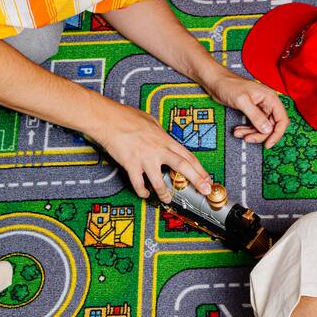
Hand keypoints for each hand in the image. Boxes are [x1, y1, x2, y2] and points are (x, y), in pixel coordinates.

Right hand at [96, 103, 212, 202]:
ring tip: (168, 200)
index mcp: (165, 139)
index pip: (188, 156)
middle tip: (205, 191)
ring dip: (165, 193)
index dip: (200, 169)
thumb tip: (164, 137)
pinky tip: (144, 194)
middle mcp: (158, 150)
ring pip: (160, 181)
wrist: (108, 119)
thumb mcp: (151, 121)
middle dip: (197, 180)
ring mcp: (145, 158)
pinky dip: (142, 191)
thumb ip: (160, 132)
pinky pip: (138, 183)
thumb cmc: (127, 117)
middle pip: (183, 167)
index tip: (207, 178)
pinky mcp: (131, 165)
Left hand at [204, 72, 289, 147]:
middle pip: (272, 126)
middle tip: (247, 139)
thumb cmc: (228, 86)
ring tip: (239, 134)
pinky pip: (255, 125)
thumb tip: (267, 130)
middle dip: (260, 135)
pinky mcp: (252, 111)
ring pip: (262, 127)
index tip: (268, 144)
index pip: (282, 119)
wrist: (216, 81)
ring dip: (252, 133)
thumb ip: (256, 116)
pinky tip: (238, 131)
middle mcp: (268, 103)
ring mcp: (260, 107)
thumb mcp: (242, 101)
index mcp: (270, 98)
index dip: (277, 134)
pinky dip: (247, 130)